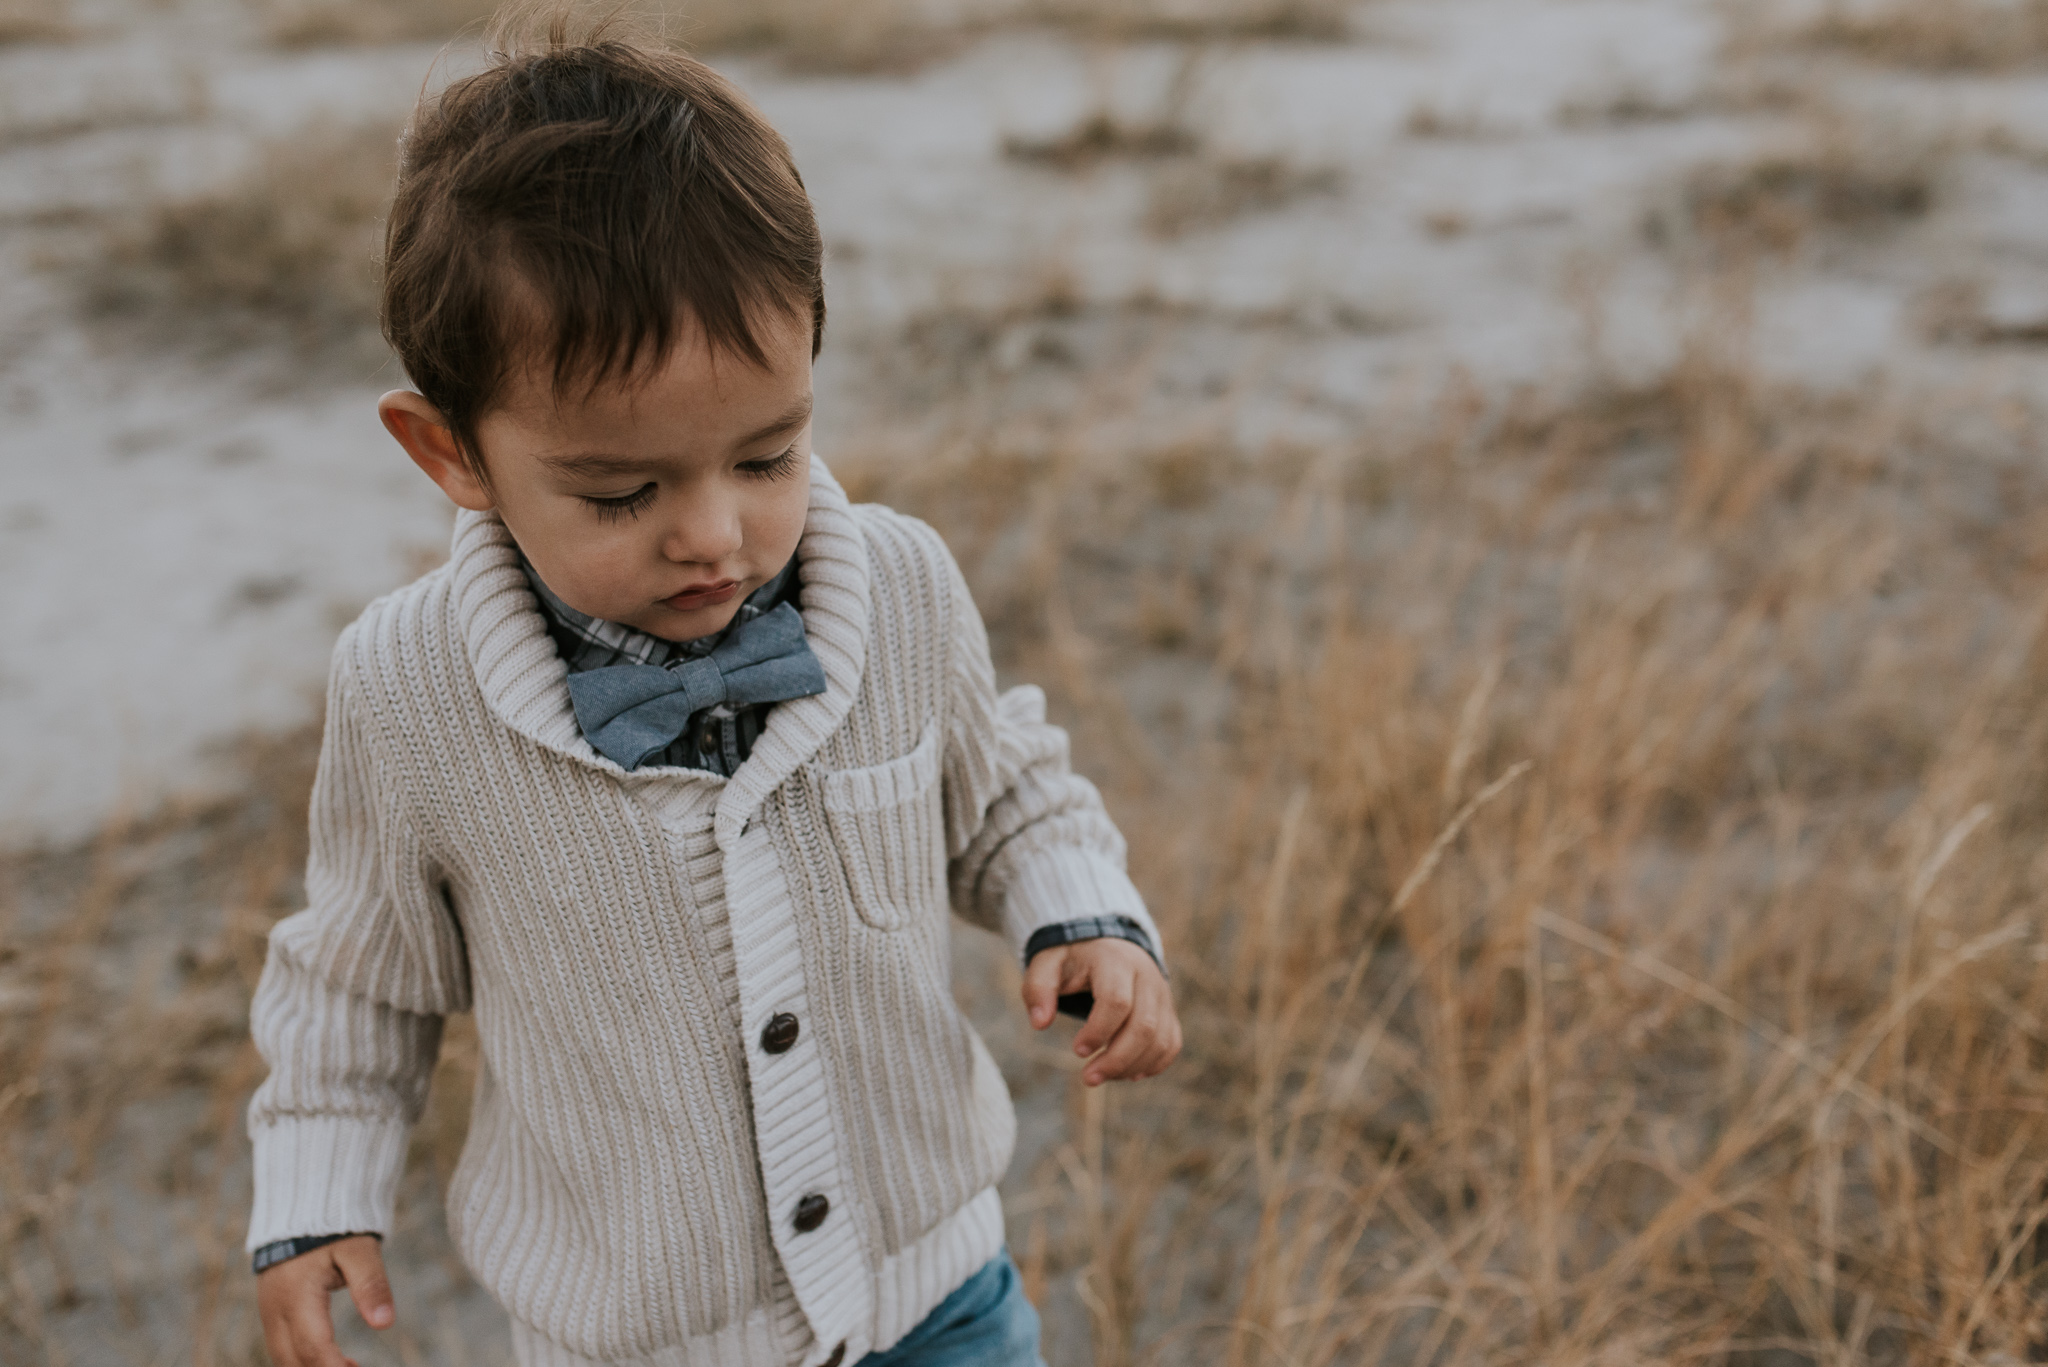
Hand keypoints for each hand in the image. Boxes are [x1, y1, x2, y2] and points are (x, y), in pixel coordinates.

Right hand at [256, 1235, 394, 1366]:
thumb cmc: (335, 1228)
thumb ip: (371, 1285)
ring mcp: (269, 1313)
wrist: (303, 1206)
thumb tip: (385, 1323)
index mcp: (296, 1297)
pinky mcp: (272, 1312)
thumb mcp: (359, 1251)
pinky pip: (282, 1348)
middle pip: (294, 1360)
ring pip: (284, 1358)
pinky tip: (337, 1360)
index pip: (313, 1348)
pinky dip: (304, 1360)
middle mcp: (276, 1310)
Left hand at [1022, 938, 1181, 1084]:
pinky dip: (1153, 1064)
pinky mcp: (1167, 1010)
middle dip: (1117, 1060)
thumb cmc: (1073, 957)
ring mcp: (1161, 994)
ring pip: (1160, 1039)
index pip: (1117, 1001)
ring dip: (1132, 1067)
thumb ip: (1038, 989)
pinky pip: (1171, 1044)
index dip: (1098, 1031)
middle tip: (1088, 1078)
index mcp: (1115, 961)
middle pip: (1144, 1026)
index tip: (1077, 1050)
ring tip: (1101, 1075)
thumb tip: (1039, 1024)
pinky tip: (1127, 1074)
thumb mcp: (1047, 963)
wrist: (1105, 942)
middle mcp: (1146, 976)